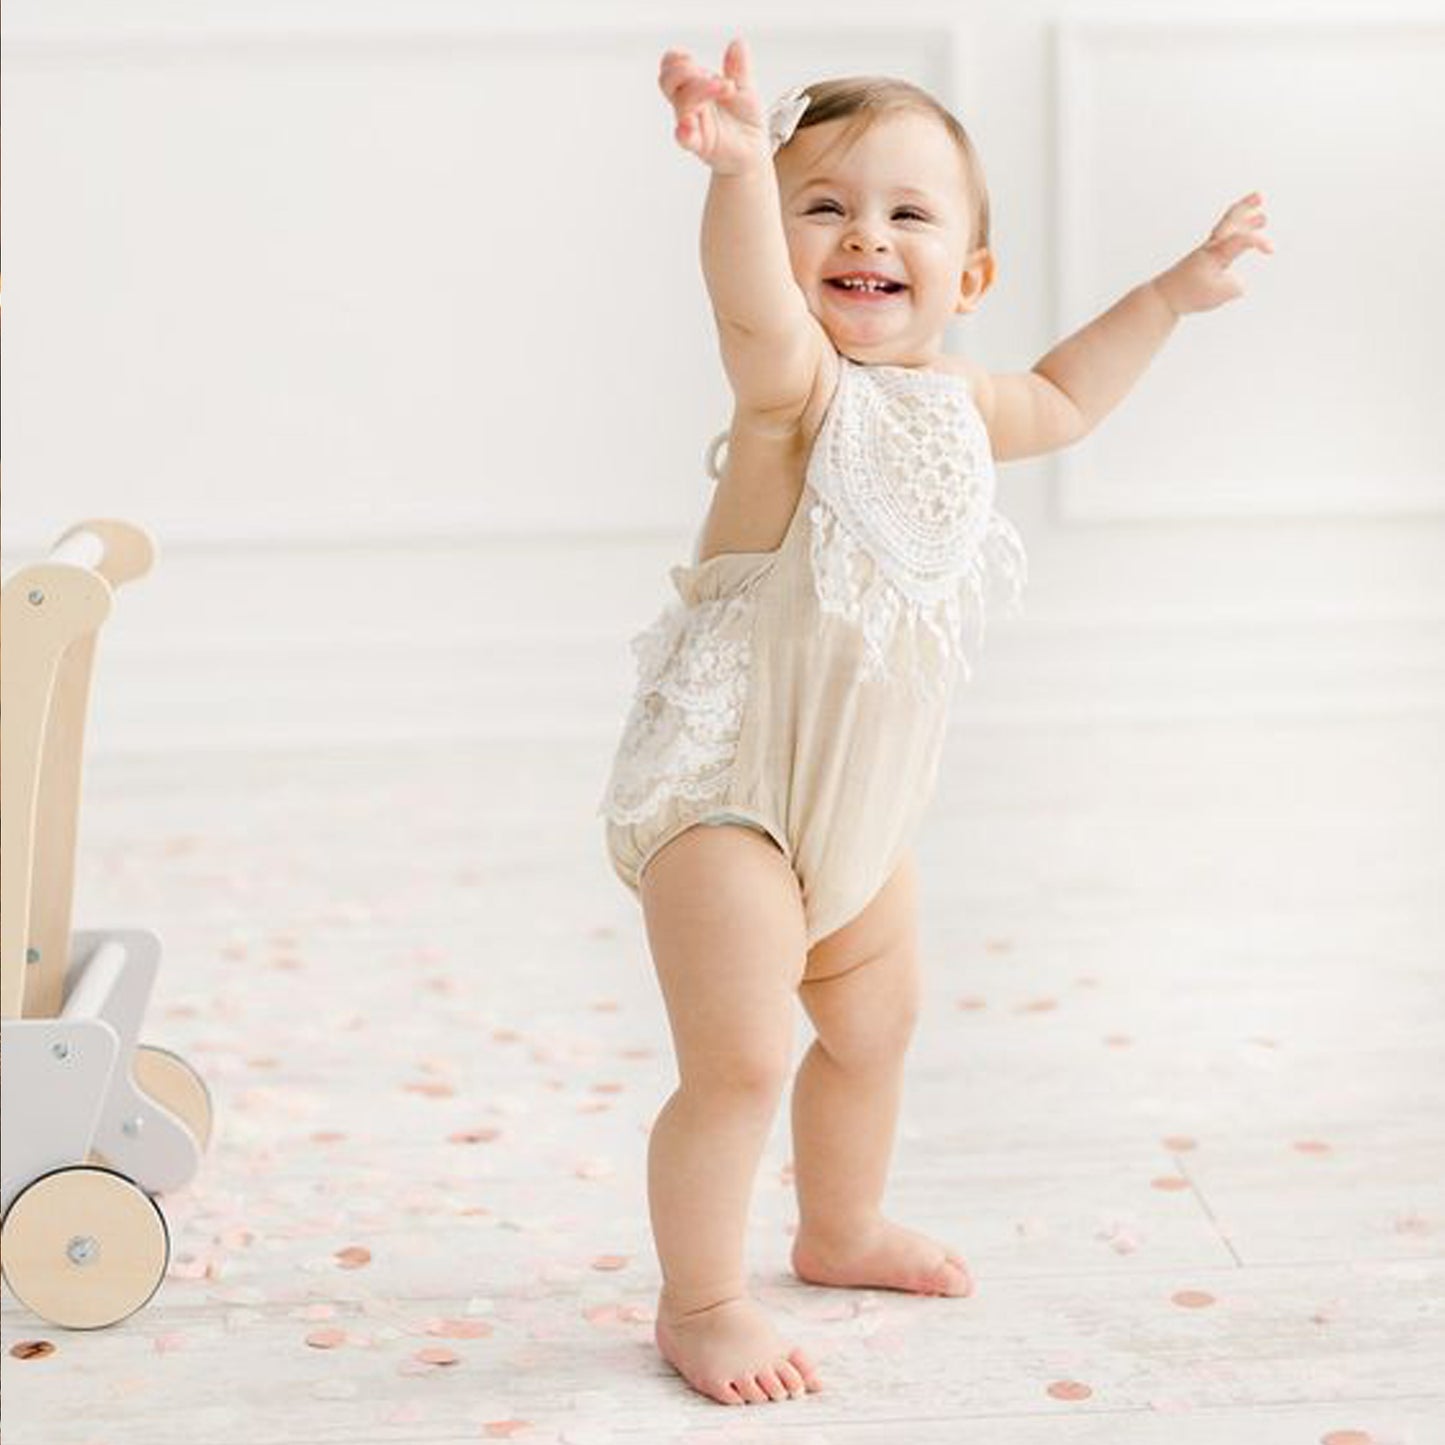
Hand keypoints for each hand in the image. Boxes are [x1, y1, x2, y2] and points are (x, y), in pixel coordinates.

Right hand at [658, 37, 768, 174]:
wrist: (754, 151)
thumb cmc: (744, 122)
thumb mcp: (745, 89)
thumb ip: (739, 68)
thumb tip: (737, 43)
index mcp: (695, 88)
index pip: (670, 68)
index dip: (676, 60)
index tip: (693, 60)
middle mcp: (689, 105)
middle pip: (668, 81)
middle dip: (684, 71)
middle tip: (710, 74)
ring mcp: (693, 125)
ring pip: (681, 103)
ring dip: (701, 90)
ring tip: (727, 88)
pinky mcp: (700, 145)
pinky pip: (684, 137)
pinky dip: (684, 130)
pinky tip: (690, 123)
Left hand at [1154, 191, 1274, 315]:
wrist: (1164, 296)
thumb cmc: (1189, 294)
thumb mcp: (1219, 294)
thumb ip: (1235, 286)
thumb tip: (1237, 282)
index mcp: (1215, 253)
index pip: (1241, 239)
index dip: (1259, 241)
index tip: (1272, 251)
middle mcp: (1211, 248)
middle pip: (1229, 220)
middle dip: (1246, 207)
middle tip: (1260, 196)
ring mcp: (1207, 252)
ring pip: (1228, 229)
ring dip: (1246, 221)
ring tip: (1263, 218)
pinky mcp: (1204, 259)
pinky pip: (1224, 240)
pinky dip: (1237, 234)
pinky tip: (1245, 237)